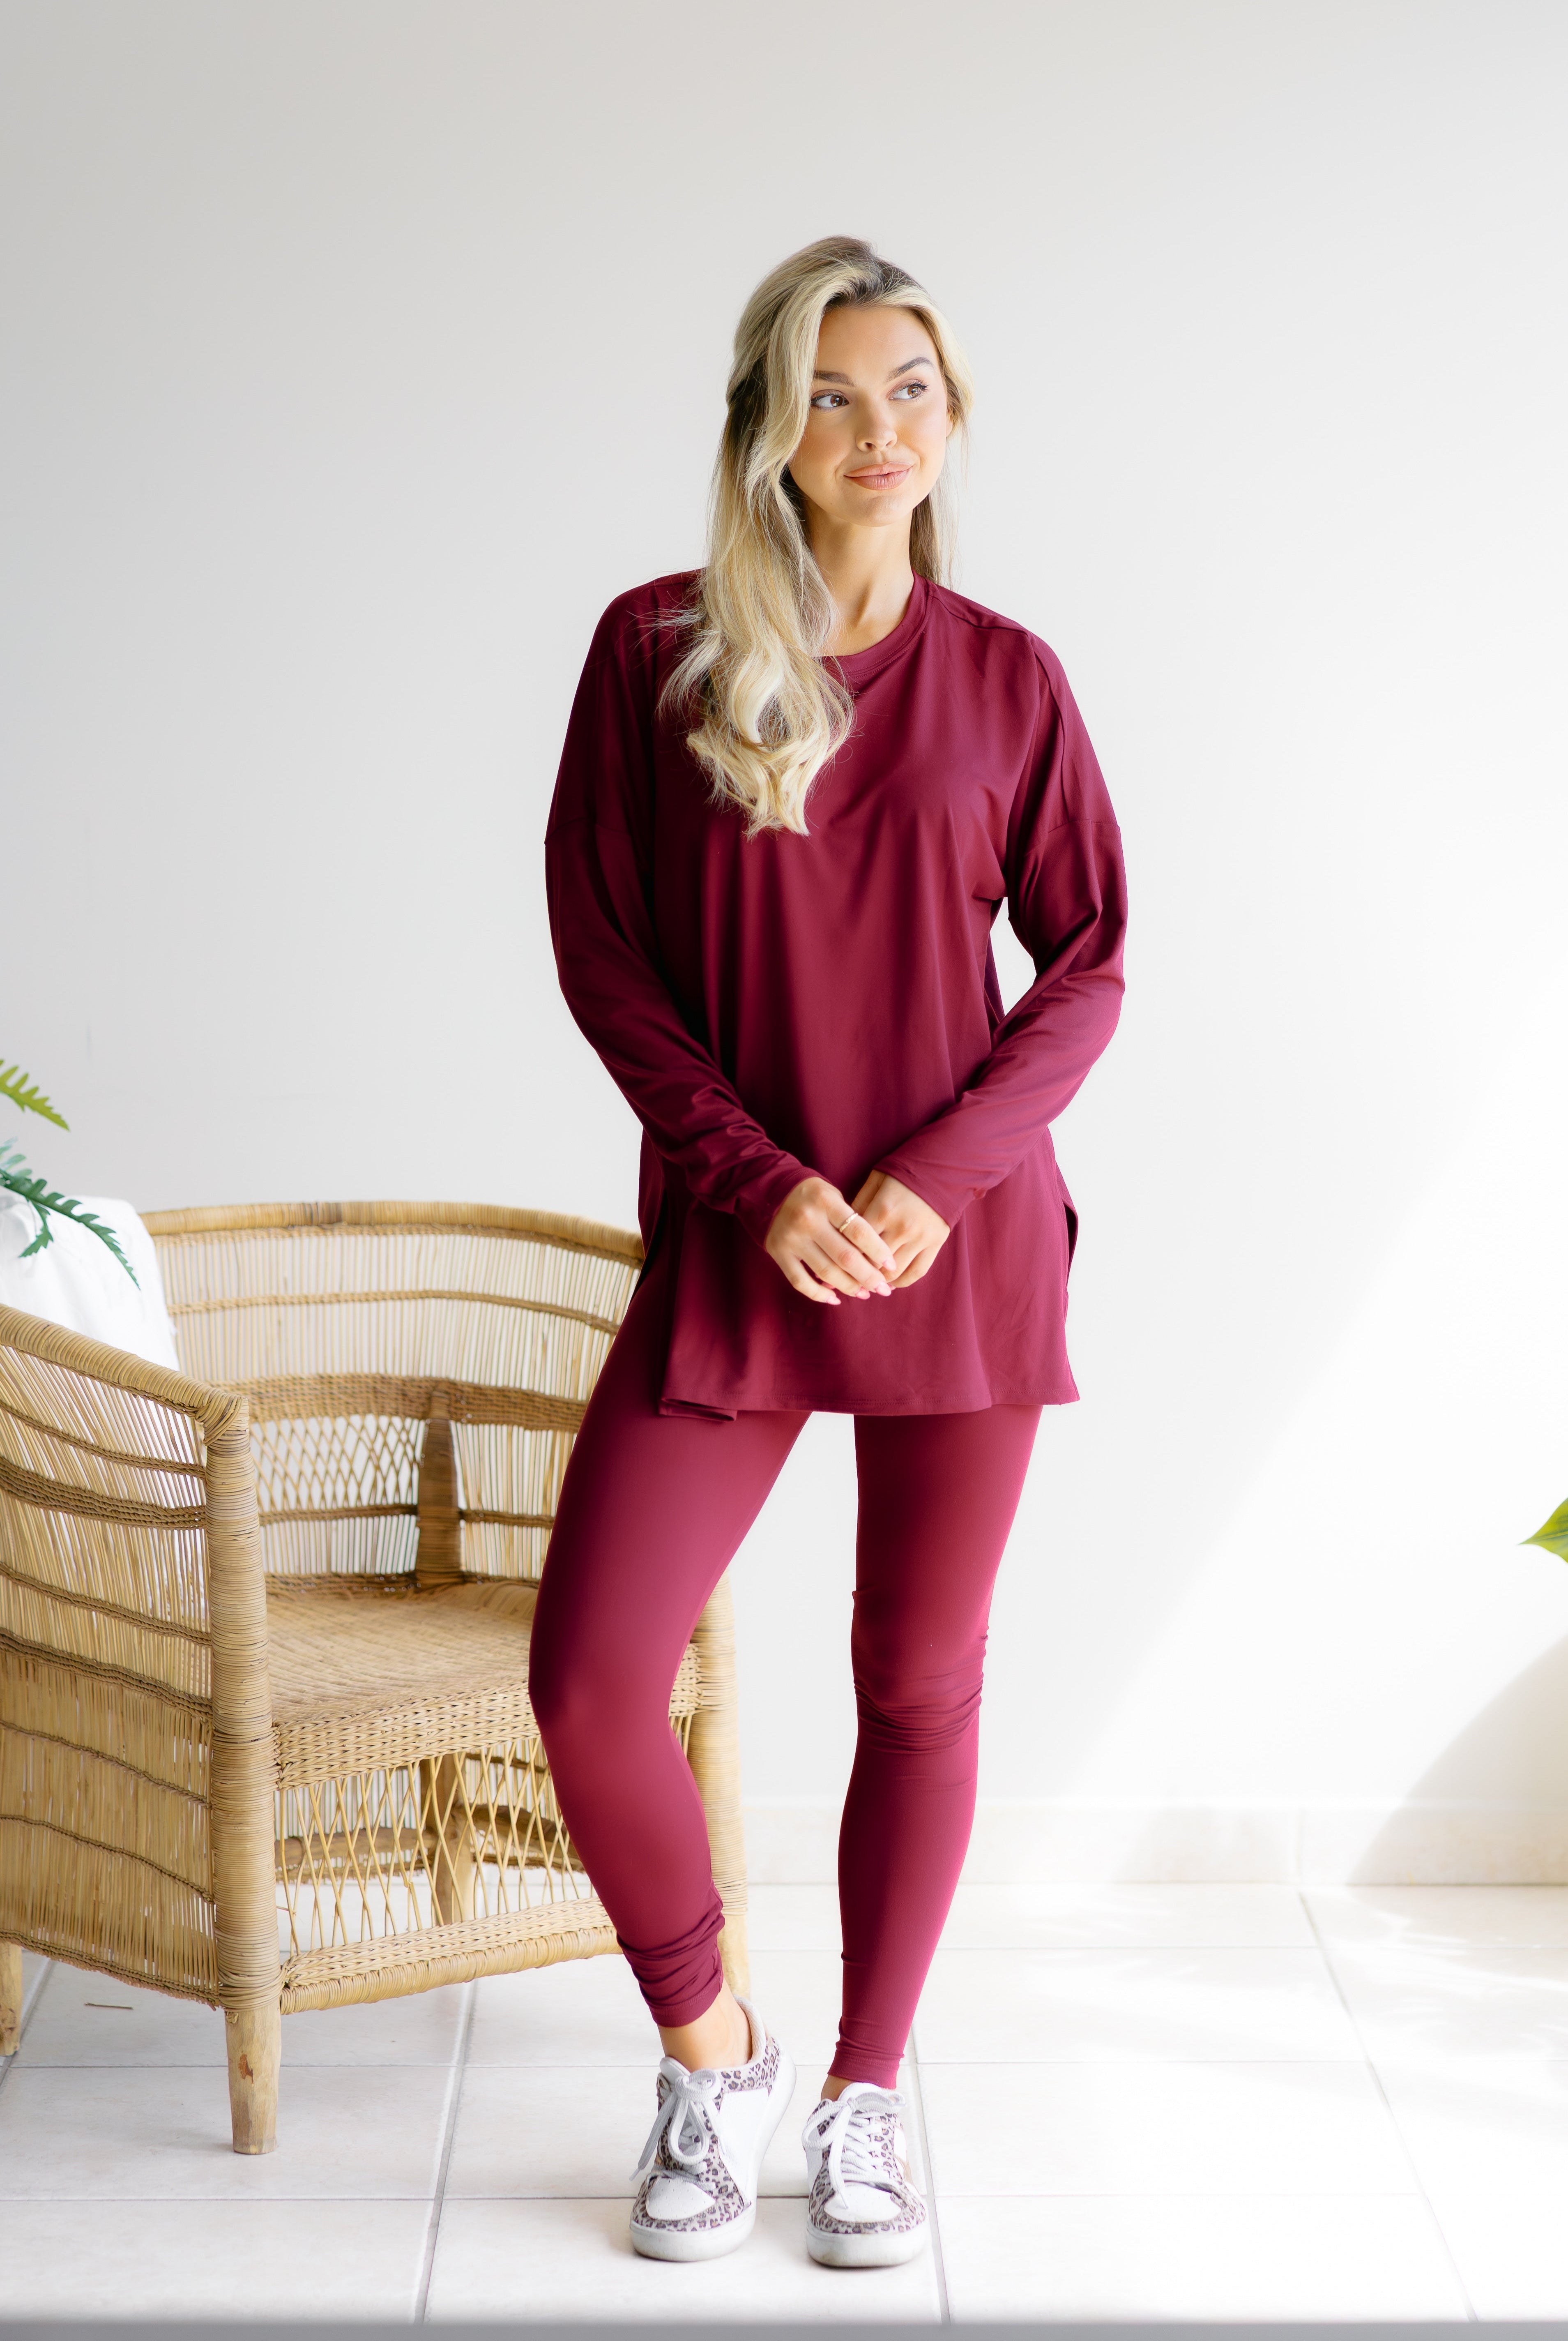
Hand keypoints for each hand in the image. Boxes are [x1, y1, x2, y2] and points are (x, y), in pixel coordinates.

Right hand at [764, 1177, 898, 1306]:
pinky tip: (835, 1298)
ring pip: (826, 1272)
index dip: (878, 1251)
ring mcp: (790, 1238)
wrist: (775, 1192)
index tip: (891, 1266)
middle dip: (868, 1277)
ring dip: (849, 1287)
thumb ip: (852, 1222)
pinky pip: (800, 1282)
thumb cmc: (816, 1198)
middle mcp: (807, 1219)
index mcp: (826, 1201)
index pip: (859, 1231)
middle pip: (845, 1257)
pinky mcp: (777, 1252)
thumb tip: (877, 1259)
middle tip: (883, 1288)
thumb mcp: (835, 1197)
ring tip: (865, 1294)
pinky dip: (819, 1294)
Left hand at [848, 1171, 950, 1288]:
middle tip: (847, 1281)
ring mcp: (921, 1237)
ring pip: (894, 1273)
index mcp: (883, 1210)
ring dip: (878, 1281)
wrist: (940, 1169)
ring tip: (867, 1283)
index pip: (856, 1244)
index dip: (843, 1258)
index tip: (832, 1268)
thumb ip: (857, 1206)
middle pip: (873, 1263)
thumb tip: (839, 1234)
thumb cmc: (900, 1175)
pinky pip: (917, 1272)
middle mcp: (902, 1227)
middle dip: (858, 1275)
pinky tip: (890, 1283)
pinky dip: (902, 1282)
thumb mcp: (874, 1183)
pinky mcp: (937, 1243)